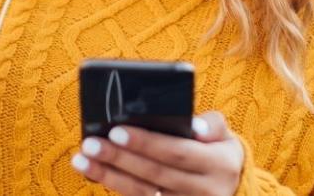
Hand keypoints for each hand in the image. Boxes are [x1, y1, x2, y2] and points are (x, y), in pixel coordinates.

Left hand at [72, 112, 243, 195]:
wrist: (230, 188)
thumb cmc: (218, 153)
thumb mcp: (225, 137)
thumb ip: (212, 125)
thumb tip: (194, 125)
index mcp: (219, 164)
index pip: (177, 152)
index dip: (146, 143)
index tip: (116, 131)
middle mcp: (206, 190)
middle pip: (155, 174)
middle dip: (120, 159)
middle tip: (91, 144)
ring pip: (143, 193)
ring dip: (109, 176)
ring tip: (83, 160)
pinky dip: (116, 188)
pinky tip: (96, 175)